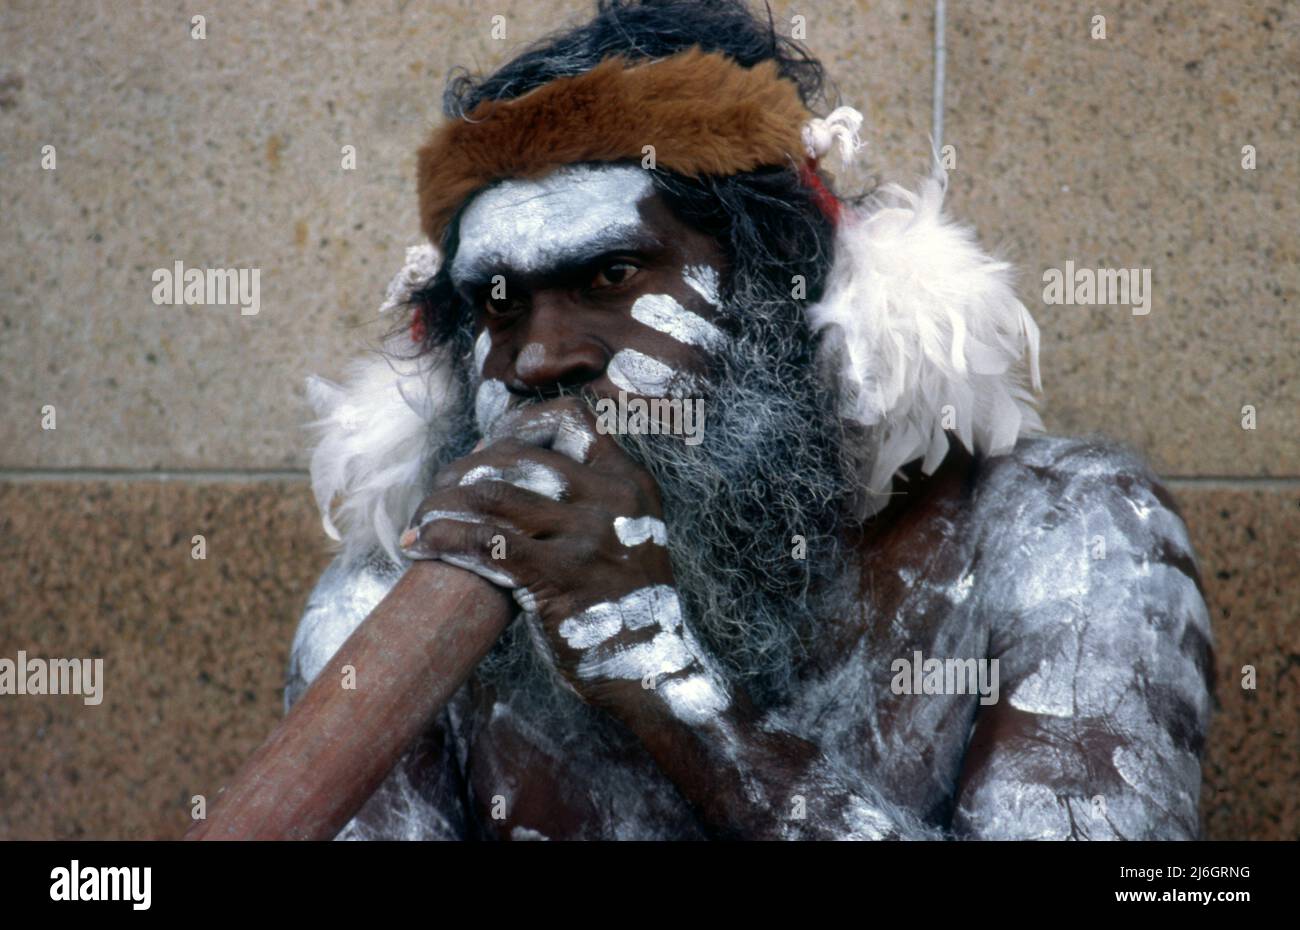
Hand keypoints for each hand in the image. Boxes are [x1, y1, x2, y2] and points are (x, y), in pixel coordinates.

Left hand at [399, 397, 715, 712]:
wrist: (652, 669)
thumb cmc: (625, 605)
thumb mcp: (629, 535)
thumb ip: (588, 500)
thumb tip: (503, 464)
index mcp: (629, 482)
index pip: (571, 419)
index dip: (520, 424)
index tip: (487, 450)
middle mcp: (611, 498)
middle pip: (516, 454)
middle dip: (463, 470)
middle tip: (437, 495)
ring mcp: (587, 537)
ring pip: (491, 494)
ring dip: (442, 505)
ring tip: (420, 522)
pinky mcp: (559, 576)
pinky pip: (485, 542)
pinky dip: (443, 538)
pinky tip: (420, 546)